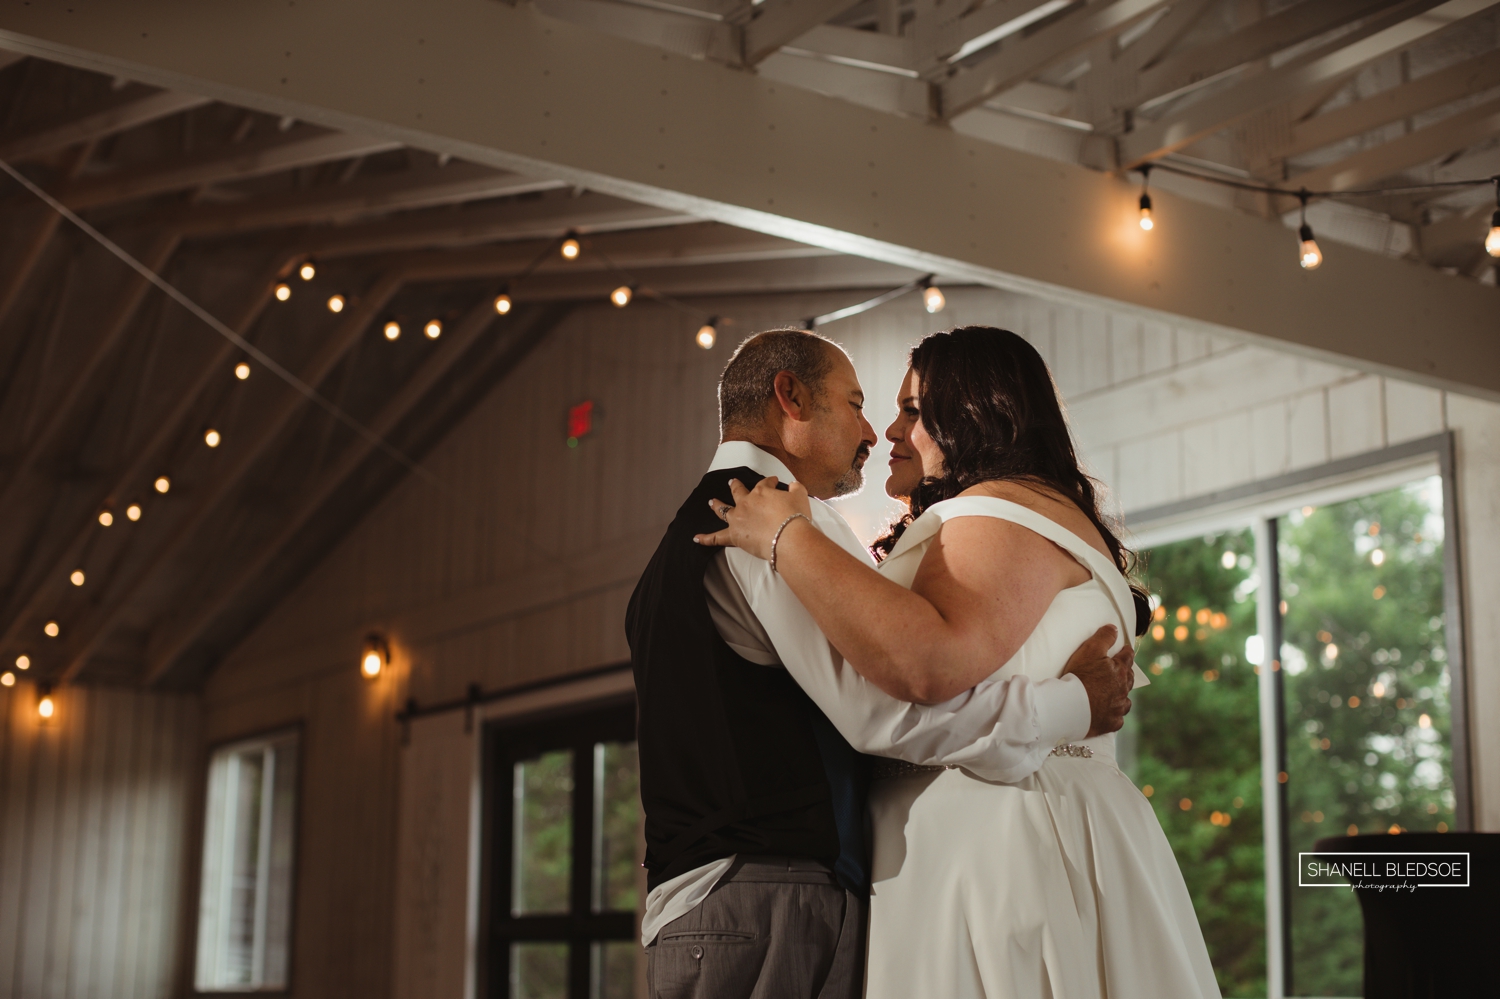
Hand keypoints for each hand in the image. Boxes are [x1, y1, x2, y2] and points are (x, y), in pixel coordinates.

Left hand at [693, 477, 813, 560]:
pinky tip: (696, 539)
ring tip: (711, 502)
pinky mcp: (734, 536)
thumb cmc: (795, 517)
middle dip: (735, 486)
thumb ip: (796, 488)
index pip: (764, 484)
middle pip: (738, 492)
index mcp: (762, 492)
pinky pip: (716, 538)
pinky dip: (706, 539)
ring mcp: (738, 518)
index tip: (773, 481)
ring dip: (717, 505)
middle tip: (732, 483)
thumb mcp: (800, 497)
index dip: (769, 482)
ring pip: (723, 510)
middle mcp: (747, 502)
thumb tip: (794, 485)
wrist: (788, 537)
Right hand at [1061, 625, 1133, 737]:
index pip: (1128, 656)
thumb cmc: (1079, 676)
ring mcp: (1118, 707)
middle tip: (1120, 671)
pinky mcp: (1111, 722)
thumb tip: (1114, 628)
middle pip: (1129, 678)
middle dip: (1126, 673)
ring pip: (1125, 700)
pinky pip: (1117, 718)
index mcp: (1120, 670)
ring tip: (1114, 694)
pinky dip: (1114, 714)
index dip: (1126, 651)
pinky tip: (1108, 713)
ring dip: (1121, 696)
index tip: (1126, 649)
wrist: (1071, 706)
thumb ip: (1104, 637)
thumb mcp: (1089, 649)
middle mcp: (1123, 689)